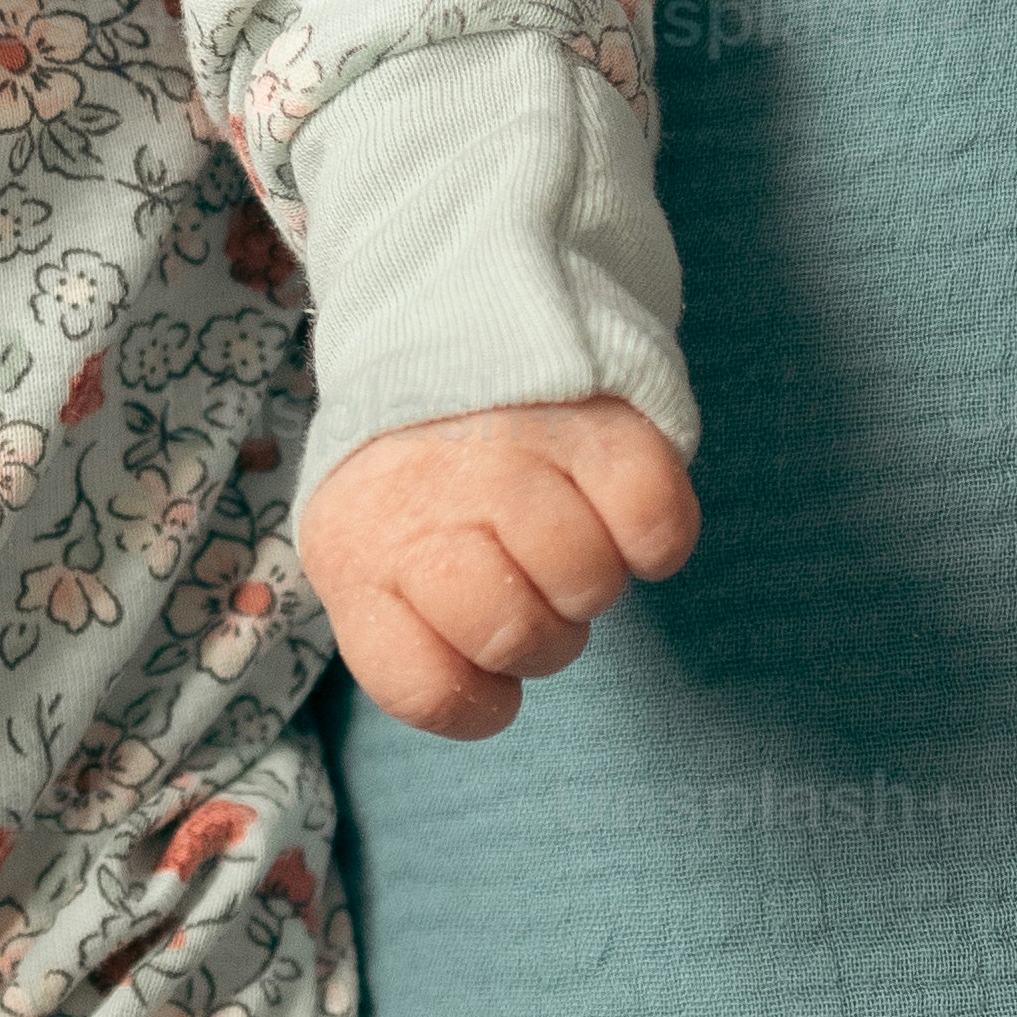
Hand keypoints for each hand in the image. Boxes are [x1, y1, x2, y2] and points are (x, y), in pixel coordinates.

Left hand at [297, 394, 696, 740]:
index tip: (480, 661)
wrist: (445, 318)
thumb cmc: (415, 474)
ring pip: (589, 584)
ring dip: (590, 579)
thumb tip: (479, 694)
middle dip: (540, 634)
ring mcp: (514, 452)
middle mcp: (428, 499)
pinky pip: (657, 527)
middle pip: (517, 637)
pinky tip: (613, 508)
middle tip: (528, 582)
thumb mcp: (368, 547)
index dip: (474, 697)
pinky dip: (653, 539)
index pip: (427, 689)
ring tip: (561, 531)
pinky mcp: (599, 419)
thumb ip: (404, 631)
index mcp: (359, 550)